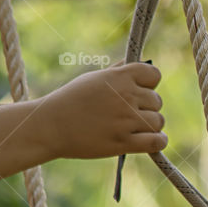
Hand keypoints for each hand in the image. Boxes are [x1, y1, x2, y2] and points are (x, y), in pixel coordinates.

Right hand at [42, 62, 166, 158]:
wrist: (49, 126)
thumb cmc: (70, 100)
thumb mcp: (94, 79)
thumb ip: (119, 72)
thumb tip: (142, 63)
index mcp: (119, 77)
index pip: (154, 75)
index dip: (149, 84)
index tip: (139, 91)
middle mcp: (125, 96)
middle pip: (157, 101)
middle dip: (147, 107)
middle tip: (129, 114)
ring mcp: (126, 120)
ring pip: (158, 121)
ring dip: (150, 126)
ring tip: (134, 128)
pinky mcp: (124, 142)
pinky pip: (157, 141)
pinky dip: (158, 142)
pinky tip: (151, 141)